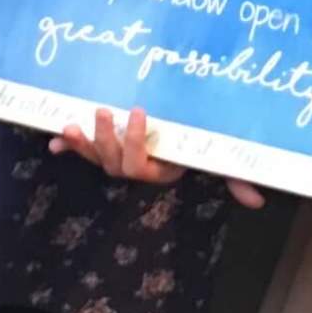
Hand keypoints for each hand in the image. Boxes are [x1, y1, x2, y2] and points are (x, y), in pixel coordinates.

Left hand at [50, 106, 264, 209]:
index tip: (142, 111)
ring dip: (82, 143)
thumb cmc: (198, 146)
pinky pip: (80, 152)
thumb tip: (258, 202)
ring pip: (95, 157)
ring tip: (72, 123)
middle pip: (112, 162)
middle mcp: (133, 167)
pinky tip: (53, 141)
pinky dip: (66, 146)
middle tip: (105, 110)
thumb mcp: (215, 159)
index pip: (140, 165)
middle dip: (105, 139)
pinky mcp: (101, 146)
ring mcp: (115, 158)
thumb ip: (234, 177)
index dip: (136, 142)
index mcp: (156, 170)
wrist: (179, 136)